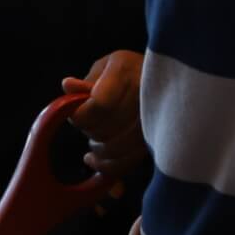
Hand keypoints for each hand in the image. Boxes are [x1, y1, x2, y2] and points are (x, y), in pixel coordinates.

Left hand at [63, 50, 146, 177]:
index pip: (98, 105)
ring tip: (95, 139)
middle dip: (89, 130)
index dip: (80, 116)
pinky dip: (106, 167)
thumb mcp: (106, 67)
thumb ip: (86, 82)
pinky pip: (126, 164)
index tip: (76, 114)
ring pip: (114, 148)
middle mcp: (144, 94)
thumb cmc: (129, 73)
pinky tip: (95, 160)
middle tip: (89, 124)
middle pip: (104, 128)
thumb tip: (67, 86)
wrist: (167, 82)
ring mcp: (154, 120)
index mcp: (126, 70)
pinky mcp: (156, 142)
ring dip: (98, 148)